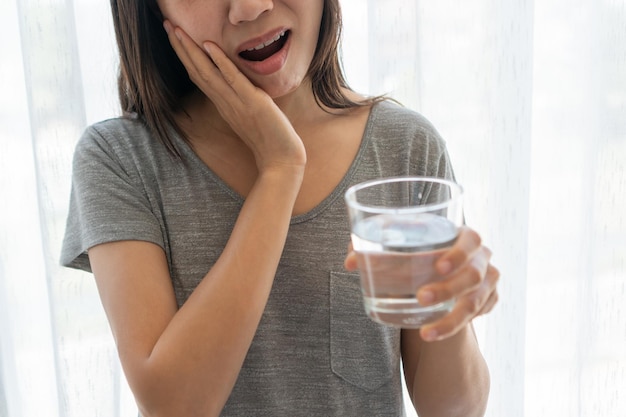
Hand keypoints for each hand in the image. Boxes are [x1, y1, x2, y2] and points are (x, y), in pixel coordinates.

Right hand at [163, 21, 305, 173]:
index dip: (185, 56)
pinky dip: (220, 62)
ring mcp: (237, 102)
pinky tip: (209, 45)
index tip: (174, 36)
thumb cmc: (269, 139)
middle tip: (166, 24)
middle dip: (181, 47)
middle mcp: (225, 102)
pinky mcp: (253, 102)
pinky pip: (233, 79)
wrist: (281, 160)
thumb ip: (239, 100)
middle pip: (196, 71)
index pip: (199, 76)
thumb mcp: (249, 115)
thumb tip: (236, 87)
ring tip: (177, 29)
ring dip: (191, 50)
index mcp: (223, 104)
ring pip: (207, 73)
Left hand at [344, 226, 499, 340]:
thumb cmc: (417, 253)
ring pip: (475, 303)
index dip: (459, 252)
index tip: (439, 267)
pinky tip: (434, 331)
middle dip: (448, 289)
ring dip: (451, 320)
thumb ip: (373, 250)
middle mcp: (480, 258)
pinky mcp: (488, 301)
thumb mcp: (399, 248)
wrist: (438, 273)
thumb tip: (350, 261)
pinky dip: (457, 326)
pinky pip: (479, 316)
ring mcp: (488, 281)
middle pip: (474, 274)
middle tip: (421, 298)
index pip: (471, 239)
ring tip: (424, 334)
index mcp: (463, 237)